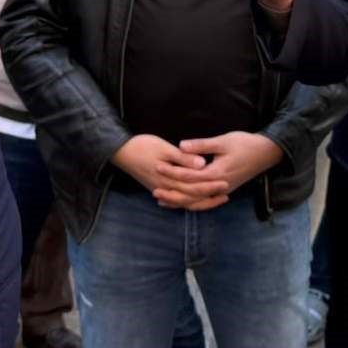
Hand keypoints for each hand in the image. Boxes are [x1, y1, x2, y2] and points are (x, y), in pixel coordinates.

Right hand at [112, 135, 229, 210]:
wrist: (121, 152)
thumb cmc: (143, 146)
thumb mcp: (164, 148)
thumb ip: (183, 159)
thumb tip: (202, 165)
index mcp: (169, 179)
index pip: (194, 187)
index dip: (211, 186)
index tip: (225, 182)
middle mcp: (165, 188)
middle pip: (191, 197)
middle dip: (209, 195)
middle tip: (226, 191)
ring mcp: (160, 190)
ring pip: (183, 202)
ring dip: (200, 201)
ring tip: (215, 197)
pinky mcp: (157, 188)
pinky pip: (175, 200)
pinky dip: (186, 201)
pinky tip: (194, 200)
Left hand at [167, 132, 282, 206]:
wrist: (267, 153)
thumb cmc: (245, 144)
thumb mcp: (223, 141)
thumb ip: (201, 146)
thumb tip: (181, 145)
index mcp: (217, 174)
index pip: (189, 177)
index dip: (172, 173)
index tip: (158, 167)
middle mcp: (219, 186)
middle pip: (191, 195)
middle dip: (172, 193)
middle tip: (153, 190)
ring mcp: (223, 190)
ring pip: (197, 201)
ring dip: (180, 201)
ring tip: (162, 200)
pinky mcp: (225, 190)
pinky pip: (205, 201)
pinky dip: (192, 202)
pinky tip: (183, 201)